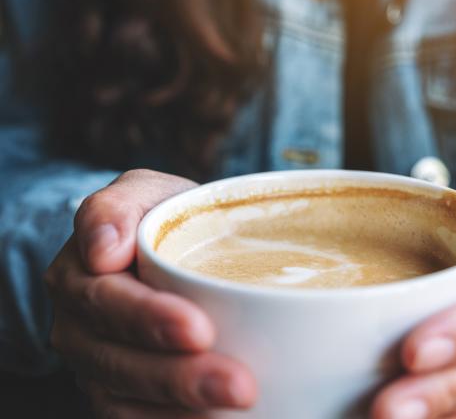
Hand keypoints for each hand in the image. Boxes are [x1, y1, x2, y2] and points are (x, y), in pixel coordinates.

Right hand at [45, 169, 256, 418]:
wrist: (164, 247)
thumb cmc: (159, 218)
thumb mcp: (144, 192)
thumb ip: (119, 206)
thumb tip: (104, 249)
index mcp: (81, 272)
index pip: (108, 300)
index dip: (149, 318)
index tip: (198, 329)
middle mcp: (80, 325)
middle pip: (119, 360)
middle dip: (180, 377)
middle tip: (239, 384)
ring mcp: (96, 363)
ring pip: (127, 398)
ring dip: (183, 408)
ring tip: (241, 403)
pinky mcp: (117, 392)